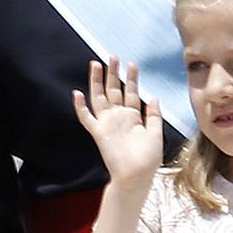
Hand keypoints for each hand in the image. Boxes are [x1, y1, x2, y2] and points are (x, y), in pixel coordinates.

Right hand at [73, 57, 162, 193]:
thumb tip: (154, 97)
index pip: (131, 93)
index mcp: (133, 117)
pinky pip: (86, 118)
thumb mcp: (156, 134)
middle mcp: (118, 117)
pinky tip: (76, 94)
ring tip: (95, 64)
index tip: (132, 64)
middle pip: (113, 90)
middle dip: (113, 73)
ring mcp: (107, 123)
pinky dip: (80, 107)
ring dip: (97, 82)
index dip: (131, 79)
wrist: (136, 175)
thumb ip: (155, 116)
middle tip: (112, 56)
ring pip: (99, 97)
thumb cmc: (148, 159)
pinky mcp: (98, 132)